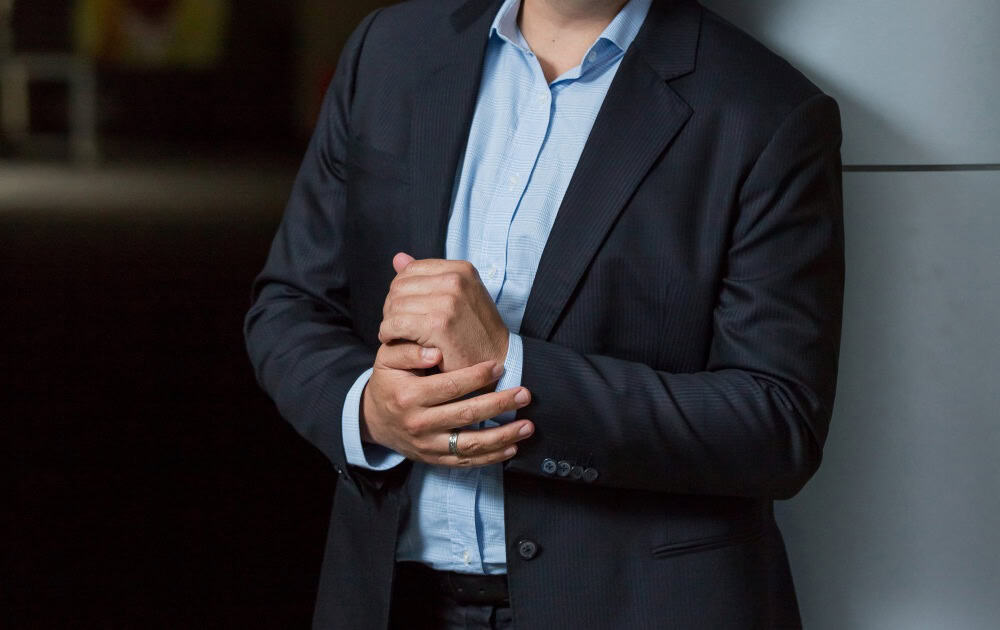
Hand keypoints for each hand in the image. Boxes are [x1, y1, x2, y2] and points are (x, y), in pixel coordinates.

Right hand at [361, 341, 534, 466]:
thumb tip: (436, 352)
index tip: (499, 366)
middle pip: (466, 415)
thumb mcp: (387, 360)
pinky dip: (492, 457)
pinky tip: (512, 447)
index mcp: (409, 397)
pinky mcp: (435, 460)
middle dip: (499, 404)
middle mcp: (419, 424)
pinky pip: (467, 462)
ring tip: (527, 426)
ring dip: (503, 435)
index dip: (477, 376)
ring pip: (471, 444)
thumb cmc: (389, 383)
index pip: (450, 386)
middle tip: (524, 394)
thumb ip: (408, 351)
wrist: (374, 420)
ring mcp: (428, 445)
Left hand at [379, 253, 508, 372]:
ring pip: (395, 305)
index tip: (402, 307)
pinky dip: (388, 333)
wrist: (499, 359)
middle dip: (392, 306)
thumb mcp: (459, 295)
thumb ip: (428, 277)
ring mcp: (448, 302)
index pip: (411, 269)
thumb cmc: (476, 330)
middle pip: (400, 286)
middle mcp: (456, 280)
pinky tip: (392, 339)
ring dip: (389, 321)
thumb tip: (397, 258)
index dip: (400, 289)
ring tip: (394, 333)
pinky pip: (396, 324)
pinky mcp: (438, 325)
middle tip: (395, 323)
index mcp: (461, 269)